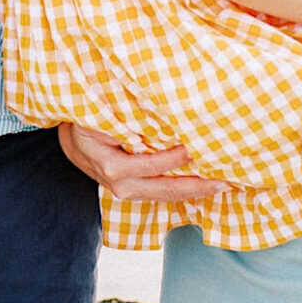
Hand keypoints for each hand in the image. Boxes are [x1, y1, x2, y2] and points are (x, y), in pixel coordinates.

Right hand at [57, 122, 228, 203]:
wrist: (72, 143)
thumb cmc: (90, 124)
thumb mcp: (103, 116)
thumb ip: (130, 117)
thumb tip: (163, 107)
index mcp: (114, 166)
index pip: (154, 165)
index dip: (180, 159)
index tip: (203, 148)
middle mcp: (123, 186)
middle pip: (168, 190)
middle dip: (201, 185)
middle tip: (229, 179)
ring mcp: (129, 193)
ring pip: (169, 196)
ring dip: (199, 190)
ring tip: (227, 183)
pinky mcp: (136, 194)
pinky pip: (164, 194)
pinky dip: (187, 189)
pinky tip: (208, 184)